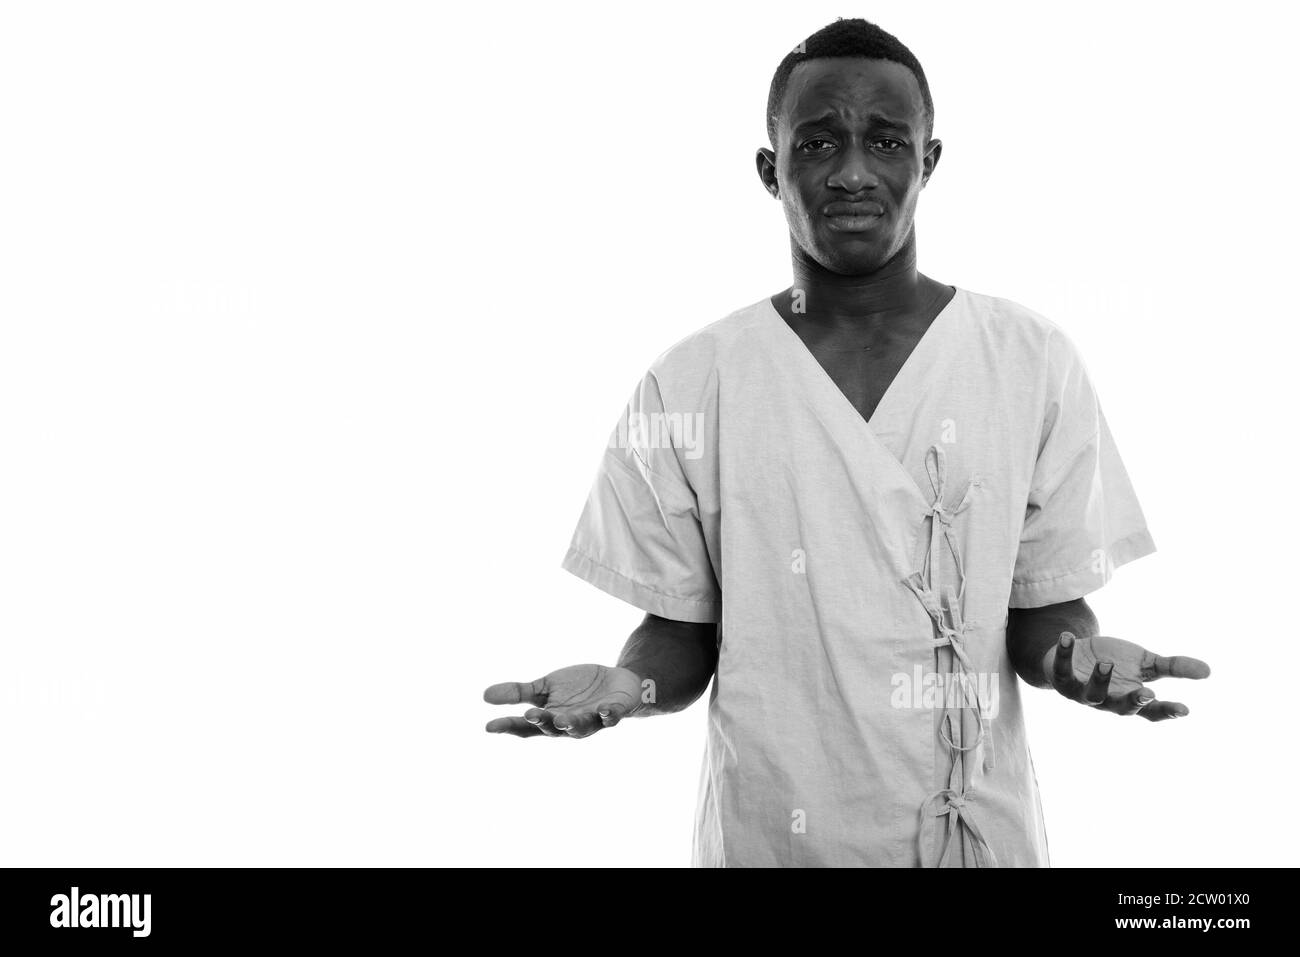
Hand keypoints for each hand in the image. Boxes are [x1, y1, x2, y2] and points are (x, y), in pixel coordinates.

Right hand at [483, 664, 642, 737]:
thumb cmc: (577, 688)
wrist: (615, 681)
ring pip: (582, 726)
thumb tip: (484, 695)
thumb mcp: (544, 687)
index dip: (508, 726)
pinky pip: (613, 716)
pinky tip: (604, 709)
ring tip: (563, 719)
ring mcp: (593, 719)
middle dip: (543, 722)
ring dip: (573, 724)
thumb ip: (519, 693)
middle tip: (530, 715)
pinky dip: (609, 714)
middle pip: (554, 728)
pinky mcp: (615, 711)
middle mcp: (570, 724)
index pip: (526, 727)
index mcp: (550, 719)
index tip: (489, 726)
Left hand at [1044, 632, 1209, 719]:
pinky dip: (1063, 653)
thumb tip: (1208, 671)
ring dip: (1099, 681)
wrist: (1076, 656)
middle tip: (1146, 693)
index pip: (1152, 712)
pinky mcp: (1062, 677)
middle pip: (1121, 708)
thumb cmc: (1115, 663)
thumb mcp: (1146, 663)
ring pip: (1091, 694)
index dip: (1167, 712)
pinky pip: (1060, 668)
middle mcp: (1107, 700)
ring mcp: (1083, 692)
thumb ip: (1173, 667)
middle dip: (1133, 702)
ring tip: (1107, 664)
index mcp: (1130, 698)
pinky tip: (1068, 636)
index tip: (1185, 709)